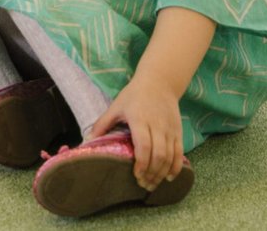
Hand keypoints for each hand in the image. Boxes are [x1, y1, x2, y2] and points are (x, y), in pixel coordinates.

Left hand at [84, 75, 184, 191]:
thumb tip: (87, 139)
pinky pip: (179, 153)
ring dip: (161, 173)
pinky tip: (168, 177)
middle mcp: (157, 125)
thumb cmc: (134, 94)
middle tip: (143, 184)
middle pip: (158, 155)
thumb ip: (103, 123)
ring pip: (169, 156)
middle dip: (151, 173)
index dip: (141, 163)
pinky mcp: (178, 131)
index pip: (143, 145)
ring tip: (152, 183)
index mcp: (139, 119)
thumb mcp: (116, 106)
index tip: (135, 174)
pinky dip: (175, 167)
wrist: (160, 82)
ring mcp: (169, 129)